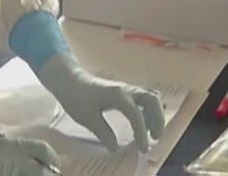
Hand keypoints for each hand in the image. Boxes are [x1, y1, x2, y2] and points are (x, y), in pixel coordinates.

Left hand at [37, 54, 164, 151]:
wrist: (69, 80)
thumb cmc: (76, 97)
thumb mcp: (87, 118)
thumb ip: (103, 133)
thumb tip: (115, 148)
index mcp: (117, 95)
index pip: (136, 114)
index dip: (142, 133)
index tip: (143, 149)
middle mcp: (126, 90)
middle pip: (152, 99)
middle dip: (158, 119)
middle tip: (155, 138)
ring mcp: (127, 89)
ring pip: (151, 97)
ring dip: (156, 113)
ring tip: (150, 132)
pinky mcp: (125, 91)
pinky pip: (145, 97)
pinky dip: (150, 109)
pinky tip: (143, 122)